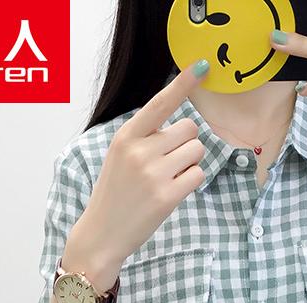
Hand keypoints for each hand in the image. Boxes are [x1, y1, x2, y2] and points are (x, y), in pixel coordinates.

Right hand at [66, 59, 210, 286]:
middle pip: (189, 129)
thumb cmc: (116, 193)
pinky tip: (173, 191)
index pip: (161, 102)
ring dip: (190, 163)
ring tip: (168, 178)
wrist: (102, 233)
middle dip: (186, 143)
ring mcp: (153, 173)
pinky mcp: (167, 196)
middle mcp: (140, 150)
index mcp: (126, 135)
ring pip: (197, 151)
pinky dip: (192, 181)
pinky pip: (198, 175)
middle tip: (169, 163)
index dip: (184, 83)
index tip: (204, 66)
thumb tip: (184, 124)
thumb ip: (145, 137)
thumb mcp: (120, 156)